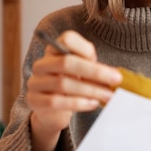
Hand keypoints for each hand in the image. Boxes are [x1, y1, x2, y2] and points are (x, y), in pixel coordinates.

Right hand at [27, 30, 121, 150]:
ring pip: (63, 84)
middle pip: (67, 62)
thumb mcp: (83, 72)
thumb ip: (94, 68)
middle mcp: (42, 64)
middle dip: (95, 72)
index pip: (67, 39)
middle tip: (115, 80)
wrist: (51, 111)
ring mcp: (36, 82)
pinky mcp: (35, 101)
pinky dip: (78, 103)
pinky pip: (57, 102)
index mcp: (54, 50)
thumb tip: (115, 75)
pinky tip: (93, 104)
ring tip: (108, 96)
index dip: (84, 47)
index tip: (99, 58)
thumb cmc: (71, 86)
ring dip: (91, 90)